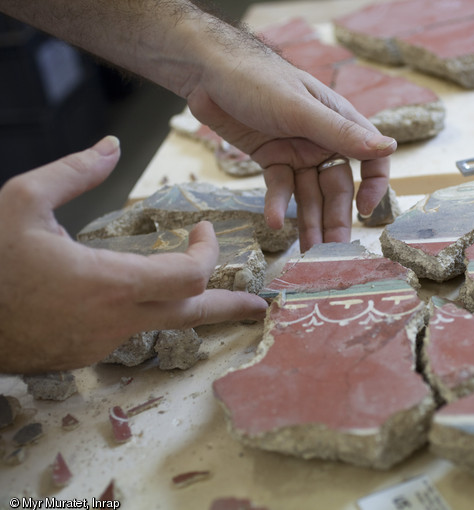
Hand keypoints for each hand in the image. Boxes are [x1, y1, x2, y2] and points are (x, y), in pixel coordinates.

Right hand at [0, 136, 266, 373]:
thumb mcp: (21, 202)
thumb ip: (73, 172)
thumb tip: (112, 145)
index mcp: (109, 283)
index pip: (188, 276)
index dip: (208, 253)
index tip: (204, 232)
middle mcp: (116, 320)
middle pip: (194, 314)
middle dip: (231, 306)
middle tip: (261, 306)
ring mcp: (103, 343)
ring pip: (165, 326)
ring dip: (190, 307)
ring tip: (212, 298)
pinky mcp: (87, 354)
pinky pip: (132, 333)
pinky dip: (148, 313)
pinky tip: (141, 299)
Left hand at [185, 34, 395, 250]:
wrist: (208, 74)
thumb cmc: (259, 79)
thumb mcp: (301, 110)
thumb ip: (342, 133)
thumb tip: (389, 147)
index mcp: (340, 123)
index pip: (371, 158)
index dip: (373, 186)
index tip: (366, 211)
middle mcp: (322, 141)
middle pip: (336, 187)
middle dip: (335, 218)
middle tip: (333, 251)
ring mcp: (296, 152)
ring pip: (309, 194)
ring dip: (309, 222)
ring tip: (308, 251)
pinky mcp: (271, 160)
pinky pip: (279, 188)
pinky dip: (277, 205)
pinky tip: (274, 222)